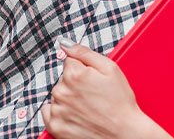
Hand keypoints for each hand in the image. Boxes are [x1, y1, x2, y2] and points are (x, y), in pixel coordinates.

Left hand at [41, 41, 168, 138]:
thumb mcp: (110, 69)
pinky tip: (74, 115)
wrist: (125, 134)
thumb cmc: (120, 103)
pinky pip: (48, 112)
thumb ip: (84, 52)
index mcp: (74, 74)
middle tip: (93, 96)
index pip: (70, 62)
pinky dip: (58, 112)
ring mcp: (58, 110)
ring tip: (87, 108)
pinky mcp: (55, 126)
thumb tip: (65, 43)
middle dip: (75, 84)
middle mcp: (62, 91)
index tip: (93, 81)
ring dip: (67, 99)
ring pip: (58, 95)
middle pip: (63, 79)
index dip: (83, 70)